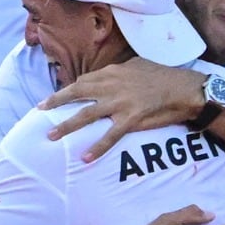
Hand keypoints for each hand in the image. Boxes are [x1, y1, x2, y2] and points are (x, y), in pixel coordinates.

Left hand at [40, 58, 206, 161]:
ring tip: (51, 135)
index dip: (67, 90)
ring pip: (86, 115)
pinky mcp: (131, 119)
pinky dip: (97, 147)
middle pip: (77, 93)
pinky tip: (85, 158)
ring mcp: (120, 103)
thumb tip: (109, 74)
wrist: (184, 89)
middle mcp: (112, 85)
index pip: (83, 80)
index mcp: (113, 72)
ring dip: (67, 126)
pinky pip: (110, 136)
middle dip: (55, 102)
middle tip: (39, 110)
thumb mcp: (137, 66)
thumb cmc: (163, 77)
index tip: (53, 98)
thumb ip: (119, 71)